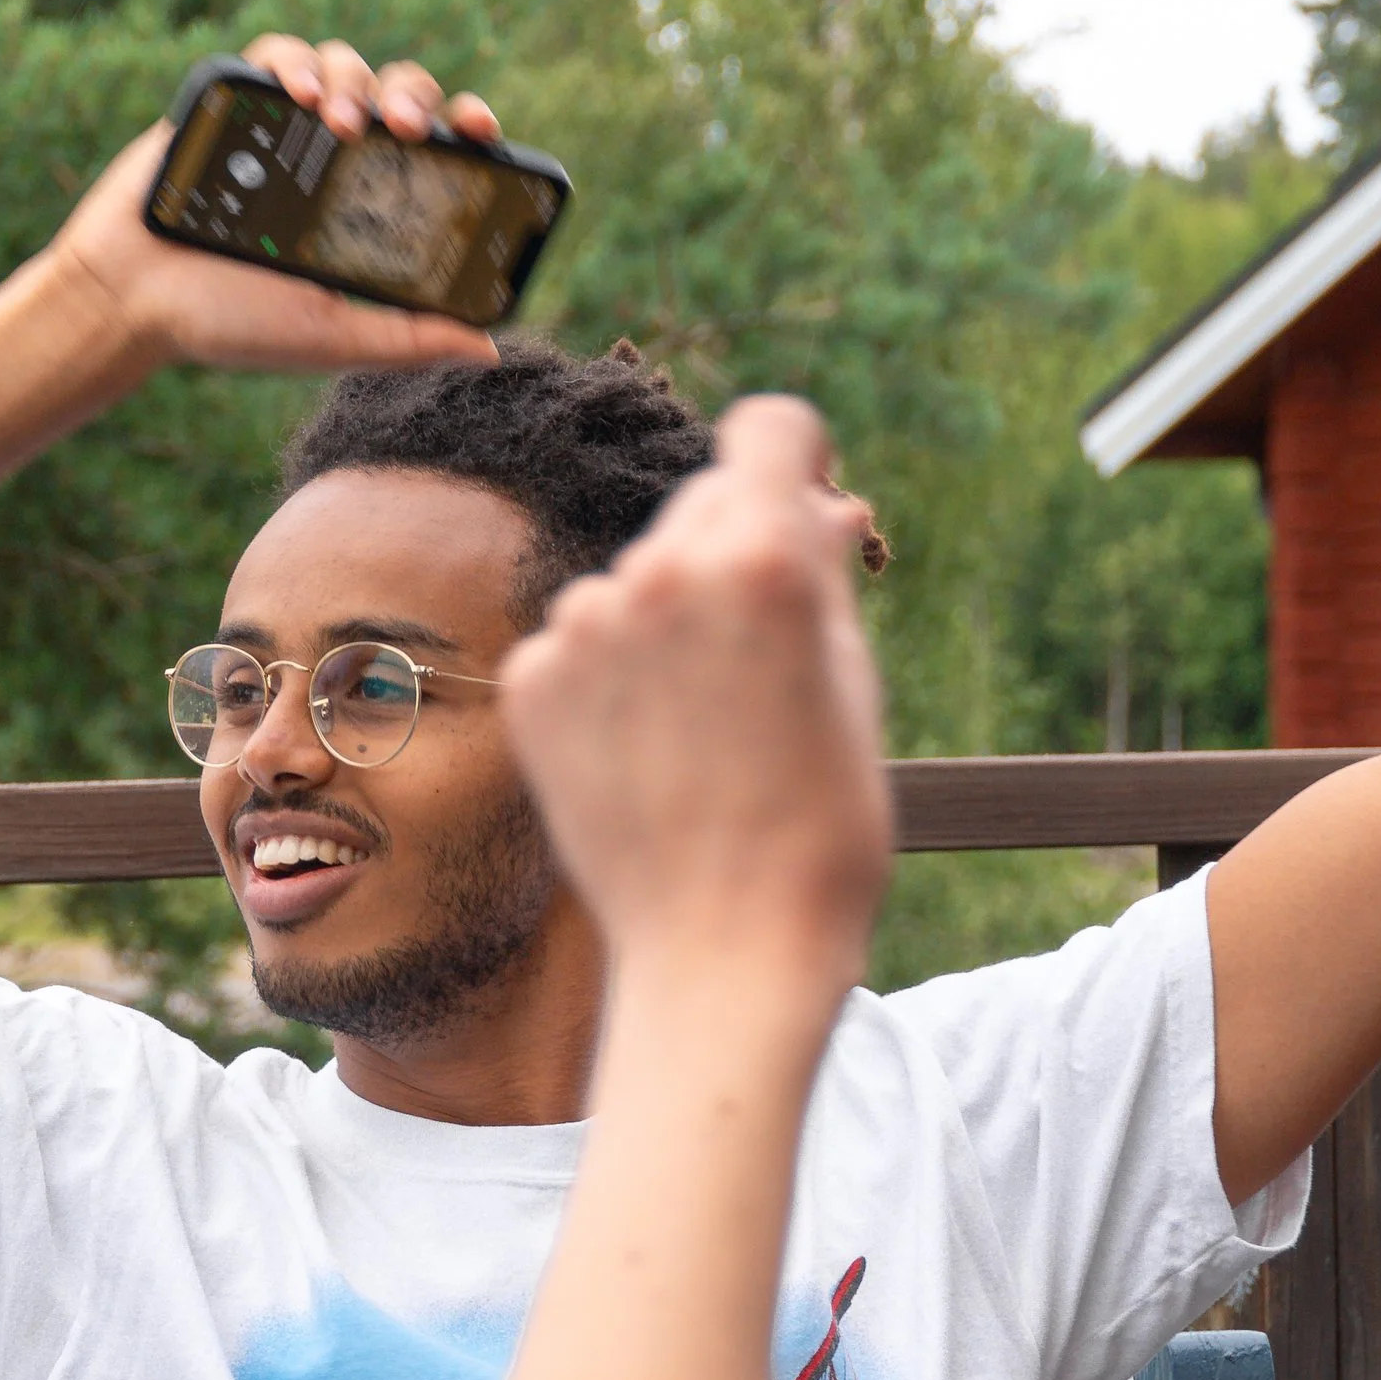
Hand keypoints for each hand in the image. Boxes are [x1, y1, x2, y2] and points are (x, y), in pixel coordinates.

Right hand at [50, 35, 506, 379]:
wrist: (131, 297)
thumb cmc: (230, 324)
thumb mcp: (334, 337)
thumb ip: (409, 338)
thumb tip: (491, 348)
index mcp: (369, 209)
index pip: (438, 154)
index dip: (467, 131)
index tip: (480, 128)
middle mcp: (335, 162)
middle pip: (399, 95)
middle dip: (413, 98)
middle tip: (404, 129)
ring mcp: (285, 128)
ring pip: (346, 64)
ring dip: (356, 80)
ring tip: (341, 120)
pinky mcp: (234, 100)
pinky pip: (279, 54)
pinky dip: (296, 61)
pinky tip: (298, 89)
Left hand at [501, 396, 890, 999]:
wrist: (725, 952)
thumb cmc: (821, 827)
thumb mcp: (852, 684)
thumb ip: (821, 572)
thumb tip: (816, 502)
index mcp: (763, 556)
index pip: (772, 427)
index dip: (795, 465)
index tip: (800, 509)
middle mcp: (660, 569)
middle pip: (701, 506)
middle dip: (732, 557)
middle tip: (758, 667)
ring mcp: (582, 625)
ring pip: (635, 579)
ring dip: (665, 625)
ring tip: (701, 731)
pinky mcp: (529, 679)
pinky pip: (578, 644)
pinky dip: (607, 684)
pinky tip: (642, 757)